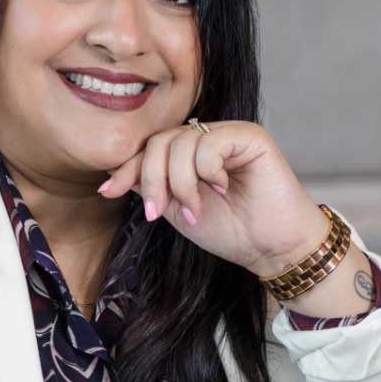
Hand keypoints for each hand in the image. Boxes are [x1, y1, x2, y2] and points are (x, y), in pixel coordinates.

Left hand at [96, 121, 330, 276]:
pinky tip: (224, 188)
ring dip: (181, 183)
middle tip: (159, 213)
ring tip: (196, 210)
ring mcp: (228, 134)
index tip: (109, 192)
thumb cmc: (231, 231)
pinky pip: (209, 142)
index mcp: (189, 154)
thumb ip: (152, 187)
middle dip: (152, 179)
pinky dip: (208, 171)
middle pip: (159, 142)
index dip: (128, 168)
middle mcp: (207, 138)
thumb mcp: (178, 210)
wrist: (271, 247)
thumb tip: (111, 175)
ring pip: (180, 143)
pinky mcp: (249, 136)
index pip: (149, 148)